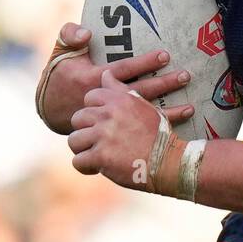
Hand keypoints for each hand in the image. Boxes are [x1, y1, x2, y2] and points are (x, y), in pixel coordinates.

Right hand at [36, 21, 194, 136]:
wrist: (51, 106)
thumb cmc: (60, 74)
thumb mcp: (60, 50)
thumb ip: (70, 34)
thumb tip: (86, 32)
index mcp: (93, 79)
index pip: (123, 70)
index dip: (143, 63)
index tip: (164, 55)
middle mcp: (106, 99)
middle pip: (139, 92)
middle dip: (163, 84)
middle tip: (185, 76)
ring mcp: (112, 115)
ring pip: (143, 112)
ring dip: (168, 110)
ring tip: (191, 106)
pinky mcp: (117, 125)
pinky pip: (142, 126)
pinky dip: (161, 125)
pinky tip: (180, 123)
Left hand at [67, 69, 190, 191]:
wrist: (168, 162)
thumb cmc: (157, 135)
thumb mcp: (142, 105)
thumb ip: (119, 90)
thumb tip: (105, 74)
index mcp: (118, 101)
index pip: (90, 98)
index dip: (93, 112)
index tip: (103, 123)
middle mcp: (108, 115)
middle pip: (78, 119)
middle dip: (86, 131)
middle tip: (99, 141)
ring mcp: (103, 135)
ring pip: (74, 140)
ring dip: (83, 150)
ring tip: (96, 155)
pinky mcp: (101, 156)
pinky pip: (78, 161)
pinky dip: (86, 167)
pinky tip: (97, 168)